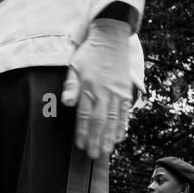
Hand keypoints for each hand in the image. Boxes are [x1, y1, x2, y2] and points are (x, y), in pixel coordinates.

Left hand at [61, 18, 133, 158]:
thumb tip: (67, 103)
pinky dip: (122, 126)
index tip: (80, 145)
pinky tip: (119, 137)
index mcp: (89, 87)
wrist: (111, 37)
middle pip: (99, 121)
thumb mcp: (74, 66)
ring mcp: (117, 92)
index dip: (82, 132)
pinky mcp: (126, 91)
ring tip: (106, 151)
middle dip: (96, 140)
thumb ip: (70, 86)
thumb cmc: (89, 53)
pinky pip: (124, 112)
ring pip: (113, 119)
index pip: (84, 115)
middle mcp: (104, 92)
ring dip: (109, 137)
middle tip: (93, 155)